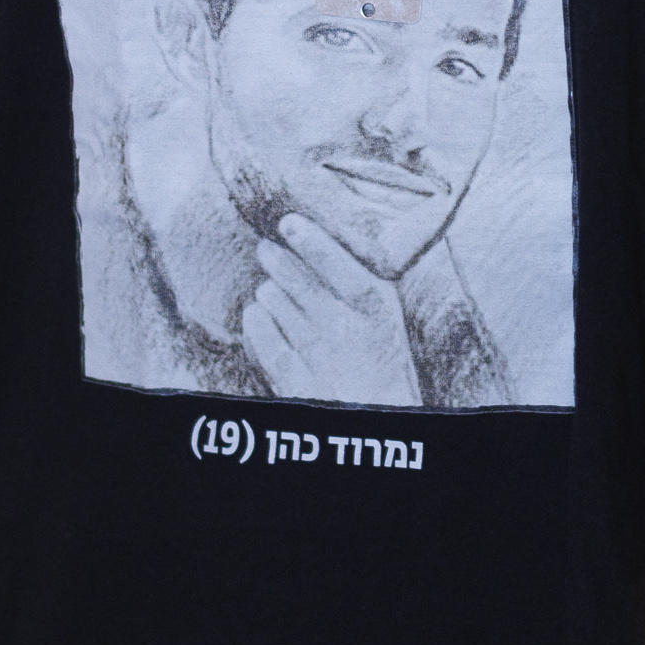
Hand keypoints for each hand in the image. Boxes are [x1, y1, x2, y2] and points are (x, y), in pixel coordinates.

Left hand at [239, 215, 417, 402]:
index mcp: (378, 311)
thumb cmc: (389, 371)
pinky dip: (257, 325)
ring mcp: (320, 358)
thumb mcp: (390, 325)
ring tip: (267, 285)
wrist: (381, 422)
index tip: (289, 223)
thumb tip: (328, 250)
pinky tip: (254, 314)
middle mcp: (347, 330)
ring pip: (280, 308)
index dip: (311, 241)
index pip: (339, 265)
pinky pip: (268, 345)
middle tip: (266, 248)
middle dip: (277, 260)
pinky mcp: (298, 385)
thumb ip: (366, 291)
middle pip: (302, 283)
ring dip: (269, 291)